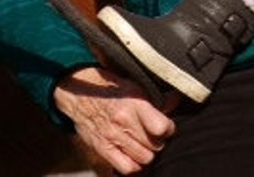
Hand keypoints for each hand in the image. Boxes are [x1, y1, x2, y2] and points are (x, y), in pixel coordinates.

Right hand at [53, 66, 175, 173]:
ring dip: (148, 152)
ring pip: (145, 158)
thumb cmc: (108, 88)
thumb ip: (154, 97)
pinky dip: (135, 165)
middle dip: (159, 140)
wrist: (78, 95)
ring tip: (145, 142)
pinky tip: (134, 154)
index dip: (169, 128)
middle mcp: (123, 122)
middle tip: (154, 133)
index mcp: (133, 103)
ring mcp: (113, 138)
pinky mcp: (104, 149)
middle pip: (155, 145)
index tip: (167, 125)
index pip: (161, 127)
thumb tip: (175, 101)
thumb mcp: (133, 85)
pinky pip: (128, 168)